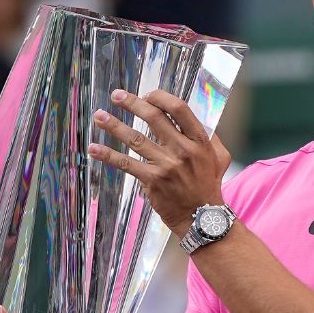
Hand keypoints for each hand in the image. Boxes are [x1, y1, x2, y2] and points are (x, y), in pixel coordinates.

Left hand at [87, 89, 230, 234]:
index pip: (179, 109)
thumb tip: (195, 118)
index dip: (161, 98)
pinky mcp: (152, 181)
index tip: (148, 95)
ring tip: (99, 116)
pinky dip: (108, 155)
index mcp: (199, 141)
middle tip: (117, 95)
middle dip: (132, 103)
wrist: (202, 217)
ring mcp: (166, 166)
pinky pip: (126, 164)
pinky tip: (93, 148)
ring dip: (114, 126)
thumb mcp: (219, 158)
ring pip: (135, 139)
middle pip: (154, 118)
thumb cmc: (209, 185)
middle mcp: (183, 150)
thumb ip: (210, 137)